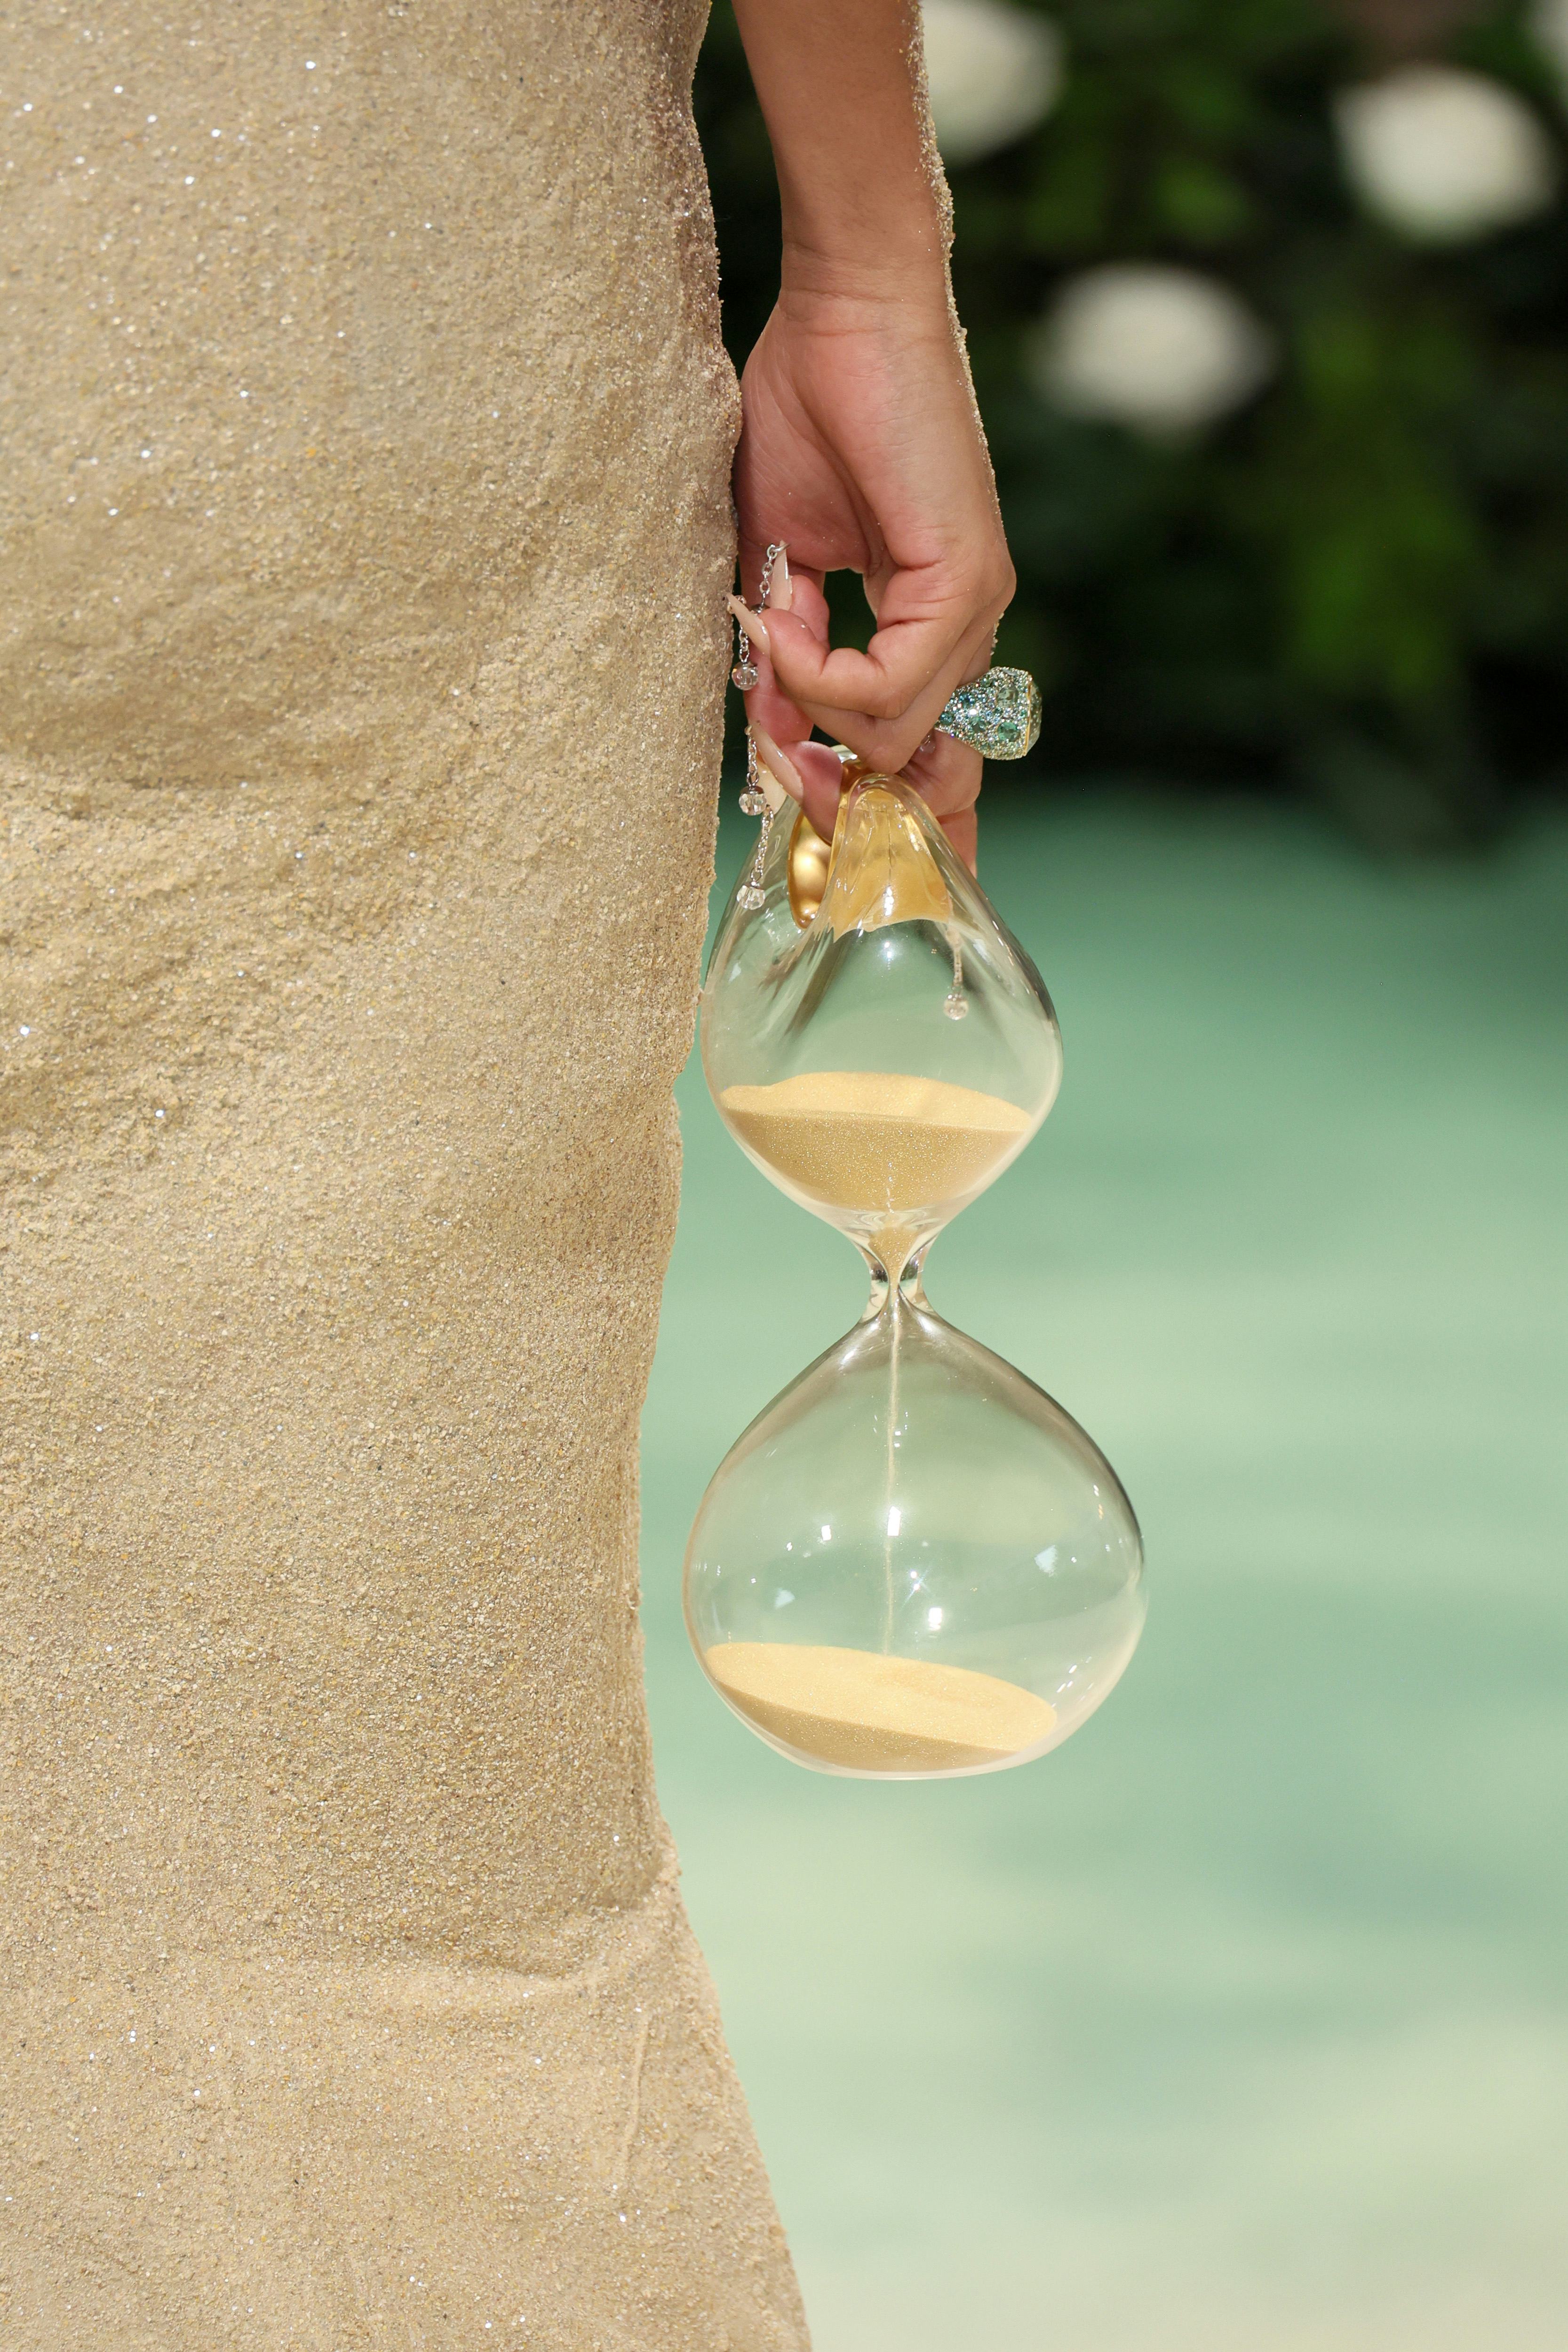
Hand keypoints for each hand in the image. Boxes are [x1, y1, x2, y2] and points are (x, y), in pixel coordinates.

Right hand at [731, 282, 1015, 869]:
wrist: (844, 309)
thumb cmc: (809, 405)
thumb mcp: (779, 552)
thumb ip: (783, 647)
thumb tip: (770, 726)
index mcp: (930, 619)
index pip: (927, 750)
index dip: (880, 804)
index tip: (815, 819)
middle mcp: (965, 623)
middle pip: (918, 765)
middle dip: (845, 794)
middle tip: (784, 778)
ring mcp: (973, 605)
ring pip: (897, 734)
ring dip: (815, 713)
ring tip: (770, 648)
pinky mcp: (963, 580)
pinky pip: (892, 686)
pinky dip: (826, 678)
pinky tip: (786, 628)